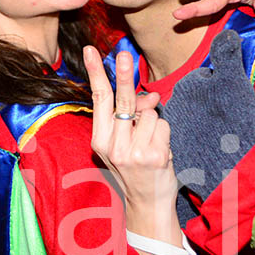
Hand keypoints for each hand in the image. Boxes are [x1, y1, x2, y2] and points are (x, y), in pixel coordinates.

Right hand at [83, 46, 179, 243]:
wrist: (147, 203)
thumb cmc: (135, 167)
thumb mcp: (124, 143)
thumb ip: (131, 117)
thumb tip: (149, 96)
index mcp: (100, 140)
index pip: (98, 99)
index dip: (96, 72)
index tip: (91, 50)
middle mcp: (113, 145)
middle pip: (121, 100)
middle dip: (123, 74)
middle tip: (125, 53)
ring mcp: (134, 151)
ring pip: (149, 112)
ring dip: (153, 122)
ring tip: (150, 143)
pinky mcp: (154, 155)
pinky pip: (163, 125)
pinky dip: (164, 133)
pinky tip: (160, 151)